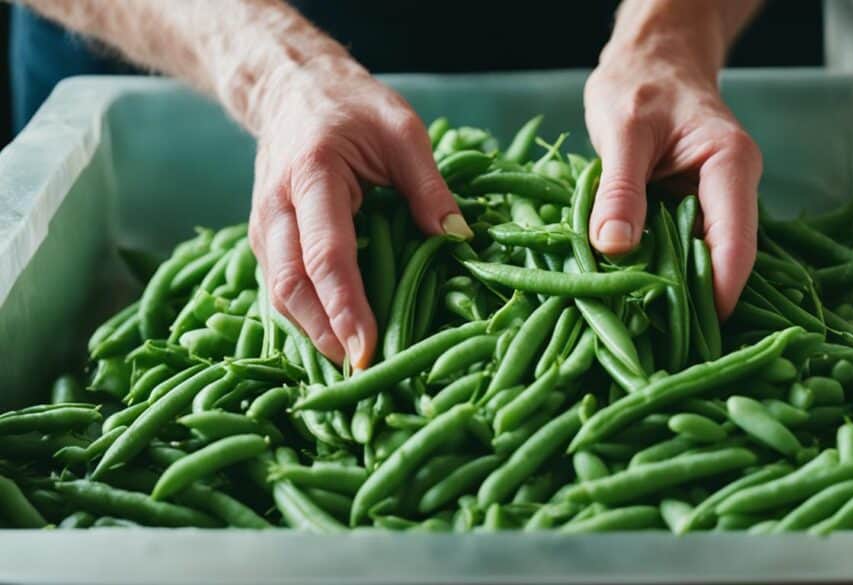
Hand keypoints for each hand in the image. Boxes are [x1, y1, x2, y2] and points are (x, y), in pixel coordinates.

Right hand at [249, 56, 471, 368]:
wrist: (292, 91)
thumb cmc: (352, 108)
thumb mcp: (402, 131)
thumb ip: (430, 187)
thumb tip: (460, 241)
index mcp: (311, 175)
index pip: (326, 255)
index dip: (346, 306)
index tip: (368, 349)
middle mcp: (276, 208)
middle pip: (290, 286)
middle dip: (325, 335)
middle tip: (365, 376)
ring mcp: (264, 228)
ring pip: (280, 295)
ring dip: (313, 335)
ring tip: (354, 372)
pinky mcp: (267, 242)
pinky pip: (282, 289)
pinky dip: (307, 320)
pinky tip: (337, 343)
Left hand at [584, 48, 761, 316]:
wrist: (650, 60)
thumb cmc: (639, 83)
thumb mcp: (623, 130)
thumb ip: (620, 187)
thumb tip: (614, 248)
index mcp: (730, 166)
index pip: (736, 238)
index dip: (721, 287)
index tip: (700, 330)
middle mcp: (731, 190)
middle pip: (722, 257)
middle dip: (696, 302)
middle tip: (664, 349)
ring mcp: (711, 203)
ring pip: (699, 259)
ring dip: (675, 293)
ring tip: (648, 338)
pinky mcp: (688, 211)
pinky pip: (678, 249)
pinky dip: (658, 273)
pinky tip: (636, 302)